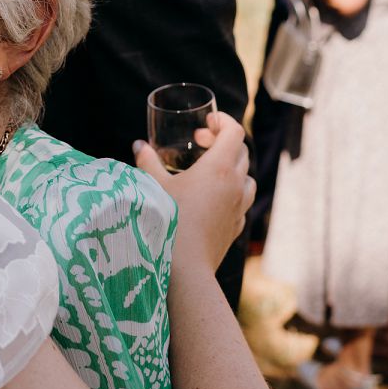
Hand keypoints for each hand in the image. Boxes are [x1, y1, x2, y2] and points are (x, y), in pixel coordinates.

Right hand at [134, 112, 256, 271]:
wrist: (185, 267)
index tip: (206, 123)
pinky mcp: (236, 226)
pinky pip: (241, 202)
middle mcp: (235, 184)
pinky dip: (232, 193)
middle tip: (200, 142)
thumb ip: (147, 162)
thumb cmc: (167, 221)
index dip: (223, 121)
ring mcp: (239, 206)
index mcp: (218, 168)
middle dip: (223, 141)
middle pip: (241, 151)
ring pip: (247, 177)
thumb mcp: (153, 187)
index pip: (234, 132)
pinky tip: (213, 199)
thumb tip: (140, 146)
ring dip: (232, 168)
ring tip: (211, 171)